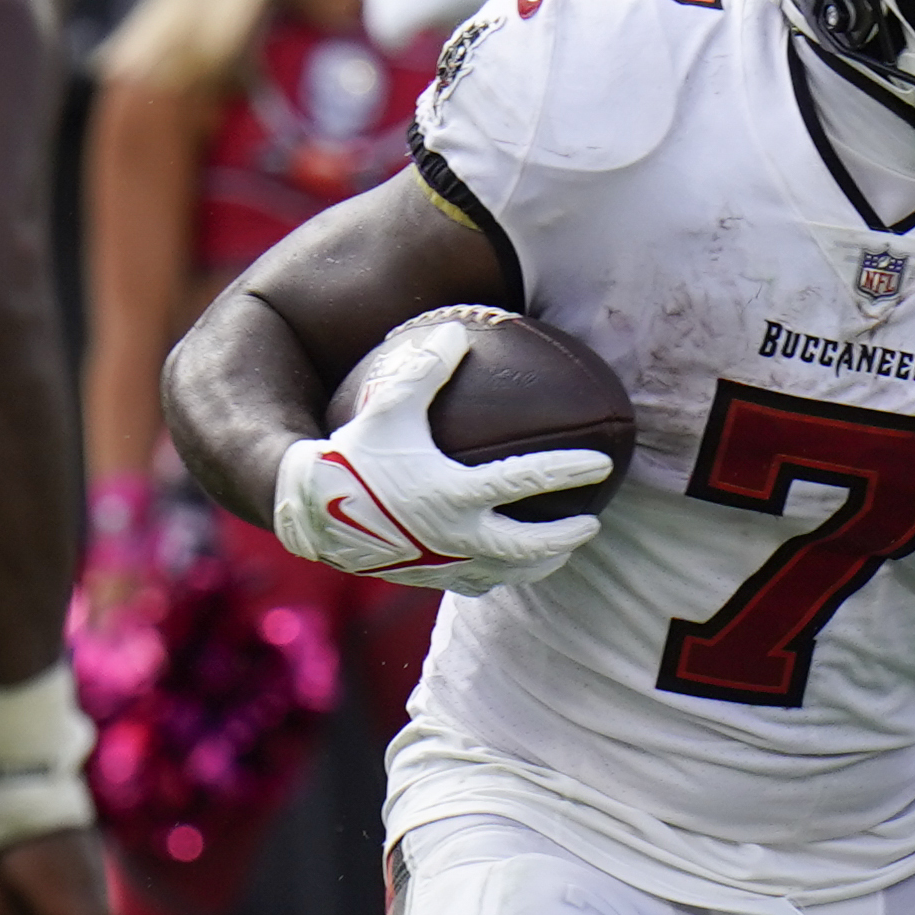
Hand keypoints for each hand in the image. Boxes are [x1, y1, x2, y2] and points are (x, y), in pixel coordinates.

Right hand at [273, 317, 609, 595]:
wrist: (311, 513)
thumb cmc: (352, 454)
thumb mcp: (387, 406)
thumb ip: (424, 369)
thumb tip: (456, 331)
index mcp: (455, 492)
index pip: (527, 480)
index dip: (569, 471)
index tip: (603, 463)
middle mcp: (457, 535)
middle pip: (529, 544)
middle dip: (567, 536)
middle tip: (591, 522)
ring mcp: (444, 563)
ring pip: (507, 572)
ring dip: (539, 564)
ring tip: (559, 555)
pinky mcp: (427, 577)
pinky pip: (473, 583)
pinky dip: (497, 574)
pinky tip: (503, 565)